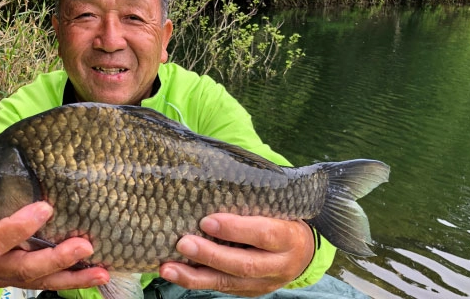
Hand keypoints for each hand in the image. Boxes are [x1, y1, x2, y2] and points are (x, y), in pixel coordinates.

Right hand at [0, 201, 109, 289]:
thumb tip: (15, 157)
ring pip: (40, 281)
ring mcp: (7, 277)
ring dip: (73, 276)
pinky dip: (72, 281)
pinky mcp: (20, 282)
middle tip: (83, 245)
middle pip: (24, 267)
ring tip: (100, 272)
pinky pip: (46, 284)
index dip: (19, 227)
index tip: (46, 207)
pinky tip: (96, 276)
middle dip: (56, 258)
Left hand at [159, 214, 313, 296]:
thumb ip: (252, 201)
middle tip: (182, 243)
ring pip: (228, 282)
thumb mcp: (277, 207)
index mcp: (289, 237)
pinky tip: (174, 274)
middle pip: (243, 264)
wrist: (302, 252)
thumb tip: (211, 181)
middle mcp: (278, 265)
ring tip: (167, 268)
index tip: (207, 221)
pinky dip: (195, 281)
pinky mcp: (249, 292)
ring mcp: (264, 283)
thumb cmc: (282, 219)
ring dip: (194, 276)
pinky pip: (220, 288)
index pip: (263, 234)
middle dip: (210, 255)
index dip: (236, 229)